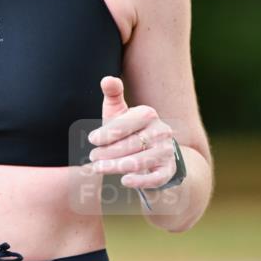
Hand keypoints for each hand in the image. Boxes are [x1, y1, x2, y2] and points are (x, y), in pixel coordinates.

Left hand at [87, 76, 175, 190]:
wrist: (152, 154)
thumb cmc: (128, 130)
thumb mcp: (119, 113)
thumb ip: (113, 95)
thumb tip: (107, 79)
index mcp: (148, 114)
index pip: (126, 124)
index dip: (107, 132)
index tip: (92, 140)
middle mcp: (161, 131)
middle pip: (130, 144)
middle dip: (107, 152)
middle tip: (91, 158)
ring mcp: (166, 151)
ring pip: (139, 161)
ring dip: (116, 166)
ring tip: (97, 168)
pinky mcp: (169, 171)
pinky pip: (156, 178)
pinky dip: (141, 181)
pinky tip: (125, 181)